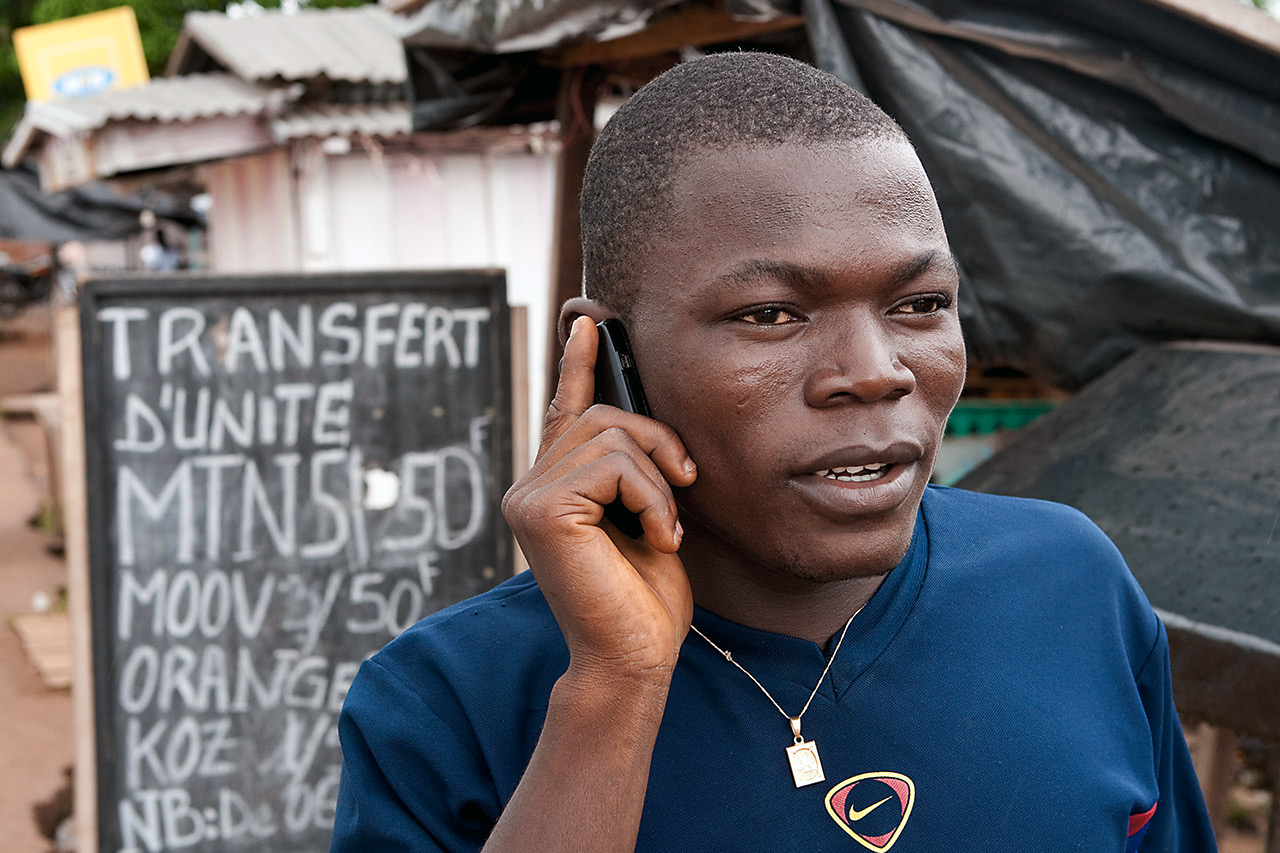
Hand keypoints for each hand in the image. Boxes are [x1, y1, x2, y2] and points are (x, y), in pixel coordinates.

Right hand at [502, 316, 696, 686]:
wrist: (635, 655)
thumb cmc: (646, 594)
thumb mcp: (649, 512)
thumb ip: (634, 466)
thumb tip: (641, 420)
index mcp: (556, 483)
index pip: (565, 408)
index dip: (578, 362)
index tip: (587, 321)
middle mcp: (532, 484)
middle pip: (601, 413)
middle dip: (658, 440)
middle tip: (687, 484)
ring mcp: (529, 495)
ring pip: (610, 434)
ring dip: (659, 477)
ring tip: (667, 528)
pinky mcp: (540, 508)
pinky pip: (614, 465)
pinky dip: (652, 498)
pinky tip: (657, 538)